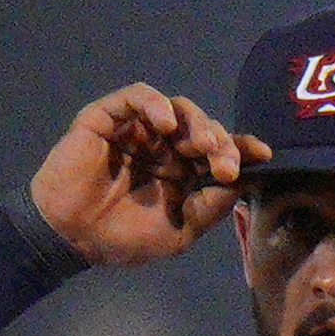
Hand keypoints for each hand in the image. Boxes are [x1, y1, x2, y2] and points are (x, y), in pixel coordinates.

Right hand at [28, 85, 272, 267]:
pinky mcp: (109, 117)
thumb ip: (209, 207)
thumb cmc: (120, 239)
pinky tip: (167, 125)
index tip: (263, 154)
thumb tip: (242, 182)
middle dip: (221, 142)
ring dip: (198, 123)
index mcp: (180, 173)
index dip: (241, 148)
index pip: (216, 153)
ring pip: (177, 109)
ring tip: (204, 146)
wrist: (71, 238)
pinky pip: (137, 96)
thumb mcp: (178, 232)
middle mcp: (163, 147)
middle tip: (225, 164)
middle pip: (203, 128)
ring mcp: (137, 131)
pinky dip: (155, 104)